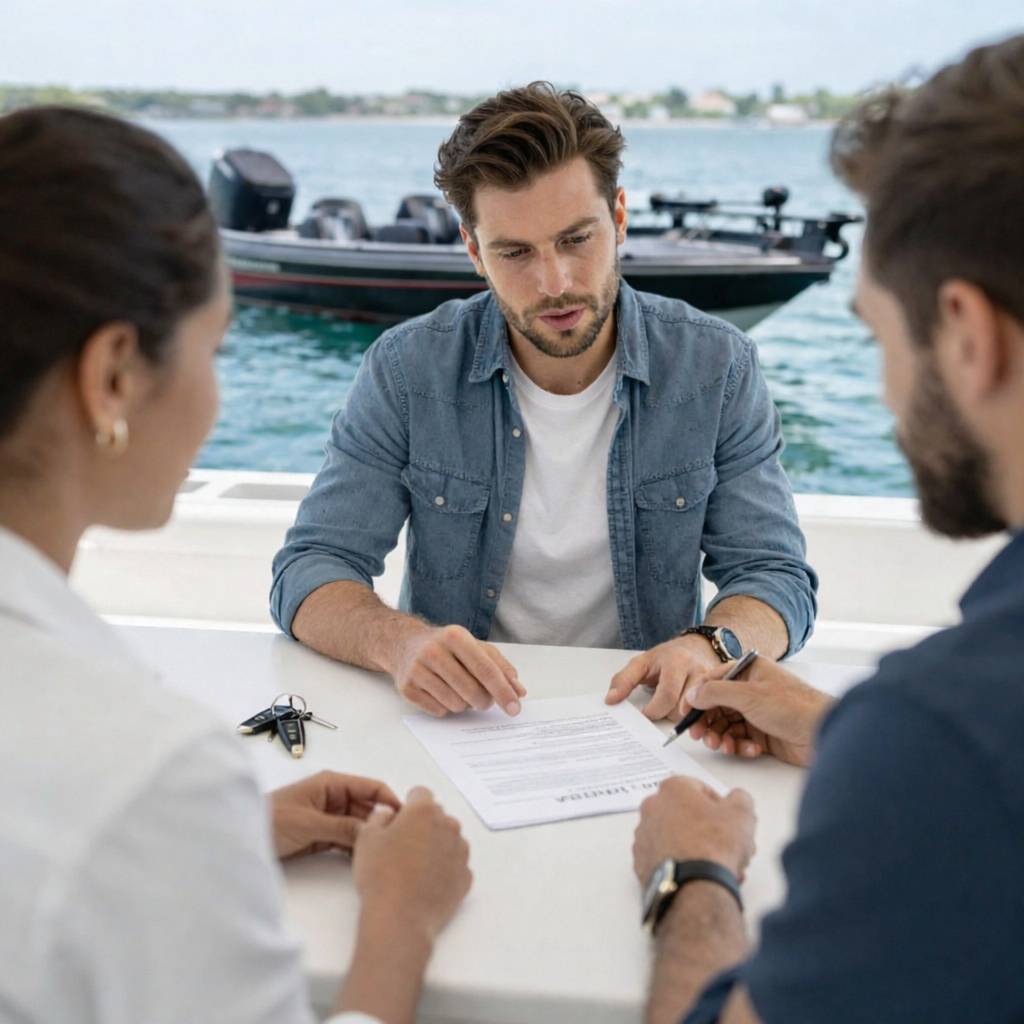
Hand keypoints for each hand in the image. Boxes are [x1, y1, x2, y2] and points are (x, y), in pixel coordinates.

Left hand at [270, 770, 400, 859]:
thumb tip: (374, 830)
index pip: (371, 788)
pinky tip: (368, 859)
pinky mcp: (323, 836)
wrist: (239, 840)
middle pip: (368, 808)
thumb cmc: (270, 820)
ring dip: (370, 837)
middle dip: (383, 822)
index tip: (407, 819)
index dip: (390, 801)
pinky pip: (348, 840)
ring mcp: (330, 818)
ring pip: (360, 826)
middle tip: (399, 842)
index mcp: (332, 784)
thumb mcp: (308, 823)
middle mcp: (334, 798)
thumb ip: (342, 826)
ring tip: (387, 852)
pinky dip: (357, 848)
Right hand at [353, 786, 471, 940]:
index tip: (399, 821)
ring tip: (413, 868)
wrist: (400, 918)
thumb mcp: (367, 838)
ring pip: (448, 839)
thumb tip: (389, 814)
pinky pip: (455, 864)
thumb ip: (379, 817)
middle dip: (422, 826)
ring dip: (435, 846)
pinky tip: (425, 882)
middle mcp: (448, 826)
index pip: (420, 794)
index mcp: (424, 811)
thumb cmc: (381, 876)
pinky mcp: (465, 876)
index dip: (408, 806)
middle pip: (436, 816)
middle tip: (401, 847)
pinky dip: (444, 869)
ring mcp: (460, 852)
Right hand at [391, 624, 525, 716]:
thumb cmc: (447, 647)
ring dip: (465, 704)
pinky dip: (447, 707)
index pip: (484, 669)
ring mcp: (417, 670)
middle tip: (485, 699)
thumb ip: (500, 667)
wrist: (405, 645)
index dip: (502, 690)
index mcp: (455, 636)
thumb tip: (518, 691)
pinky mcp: (407, 688)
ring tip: (460, 689)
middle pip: (471, 690)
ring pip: (456, 704)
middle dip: (485, 701)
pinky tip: (442, 692)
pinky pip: (439, 711)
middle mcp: (433, 651)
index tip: (514, 707)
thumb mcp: (475, 647)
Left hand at [606, 635, 721, 720]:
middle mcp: (698, 670)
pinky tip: (689, 712)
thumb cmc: (670, 655)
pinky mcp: (720, 693)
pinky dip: (697, 719)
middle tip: (660, 705)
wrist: (700, 646)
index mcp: (676, 661)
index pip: (667, 695)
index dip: (653, 710)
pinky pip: (710, 714)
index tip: (645, 713)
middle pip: (682, 708)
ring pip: (695, 714)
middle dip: (666, 713)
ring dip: (681, 716)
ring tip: (674, 705)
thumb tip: (611, 699)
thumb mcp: (643, 661)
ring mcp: (712, 682)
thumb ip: (624, 680)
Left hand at [633, 776, 755, 883]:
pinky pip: (667, 857)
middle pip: (689, 815)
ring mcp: (644, 836)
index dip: (722, 806)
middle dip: (712, 829)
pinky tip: (703, 875)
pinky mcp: (641, 862)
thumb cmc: (714, 846)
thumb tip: (737, 799)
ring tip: (721, 865)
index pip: (701, 789)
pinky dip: (683, 863)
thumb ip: (740, 797)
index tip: (731, 821)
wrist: (694, 887)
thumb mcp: (742, 812)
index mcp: (673, 788)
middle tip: (730, 845)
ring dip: (699, 848)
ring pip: (678, 837)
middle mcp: (652, 808)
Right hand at [681, 657, 833, 766]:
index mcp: (749, 671)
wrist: (824, 732)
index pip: (713, 680)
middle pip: (717, 705)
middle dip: (707, 721)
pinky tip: (748, 750)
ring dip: (722, 737)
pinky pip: (741, 739)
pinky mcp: (764, 733)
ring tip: (723, 747)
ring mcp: (757, 712)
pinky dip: (740, 746)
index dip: (696, 696)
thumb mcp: (748, 694)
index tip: (684, 713)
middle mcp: (751, 690)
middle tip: (699, 735)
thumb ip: (715, 693)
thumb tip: (692, 694)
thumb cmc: (793, 706)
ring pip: (727, 724)